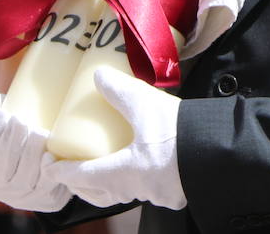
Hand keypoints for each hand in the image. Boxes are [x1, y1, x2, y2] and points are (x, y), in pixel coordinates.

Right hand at [0, 87, 71, 212]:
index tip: (4, 114)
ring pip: (24, 177)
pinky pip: (47, 188)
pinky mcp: (44, 201)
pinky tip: (51, 155)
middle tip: (24, 121)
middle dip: (14, 141)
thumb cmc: (15, 128)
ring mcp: (19, 196)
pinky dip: (49, 170)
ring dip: (33, 152)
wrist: (42, 154)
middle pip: (3, 165)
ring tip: (40, 132)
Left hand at [48, 67, 185, 209]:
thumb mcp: (145, 106)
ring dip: (107, 184)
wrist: (221, 152)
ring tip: (101, 168)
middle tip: (69, 169)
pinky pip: (145, 190)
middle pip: (99, 193)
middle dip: (80, 183)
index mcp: (122, 172)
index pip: (81, 176)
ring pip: (123, 193)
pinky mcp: (175, 191)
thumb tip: (96, 76)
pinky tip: (139, 166)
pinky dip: (132, 181)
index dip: (60, 171)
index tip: (48, 165)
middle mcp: (137, 188)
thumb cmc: (180, 135)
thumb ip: (119, 90)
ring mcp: (157, 193)